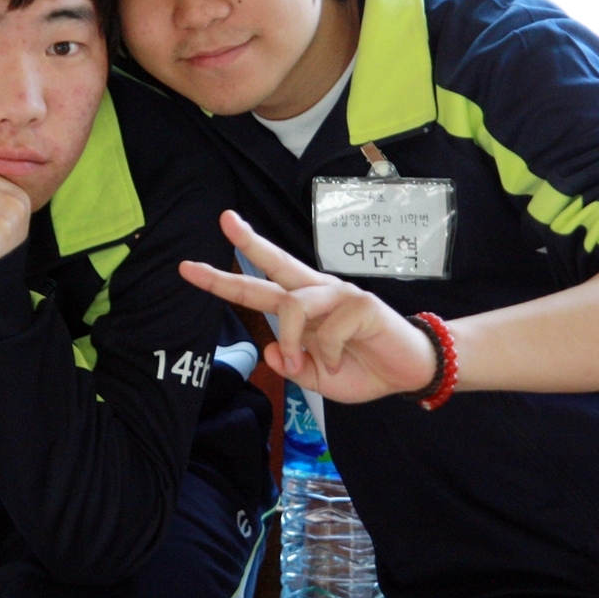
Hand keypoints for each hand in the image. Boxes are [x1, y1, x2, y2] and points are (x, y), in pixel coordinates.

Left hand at [178, 211, 437, 402]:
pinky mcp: (360, 305)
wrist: (408, 373)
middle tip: (225, 220)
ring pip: (293, 304)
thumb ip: (291, 364)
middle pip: (275, 263)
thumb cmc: (361, 368)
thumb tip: (271, 350)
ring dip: (290, 340)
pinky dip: (329, 357)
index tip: (189, 267)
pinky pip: (328, 332)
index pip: (259, 286)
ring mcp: (338, 294)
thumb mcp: (316, 377)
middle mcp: (316, 292)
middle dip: (247, 243)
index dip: (224, 277)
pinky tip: (342, 362)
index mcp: (302, 306)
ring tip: (300, 364)